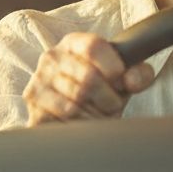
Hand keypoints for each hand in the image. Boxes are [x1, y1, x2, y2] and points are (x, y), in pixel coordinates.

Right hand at [23, 32, 155, 125]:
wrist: (79, 113)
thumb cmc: (105, 89)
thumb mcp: (125, 77)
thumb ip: (138, 73)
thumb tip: (131, 81)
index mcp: (74, 43)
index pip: (93, 46)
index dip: (113, 65)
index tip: (120, 78)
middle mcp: (51, 58)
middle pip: (88, 79)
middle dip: (109, 98)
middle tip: (113, 104)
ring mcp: (38, 85)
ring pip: (75, 105)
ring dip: (96, 116)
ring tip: (100, 114)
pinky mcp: (34, 111)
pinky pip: (62, 123)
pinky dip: (81, 128)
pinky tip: (85, 124)